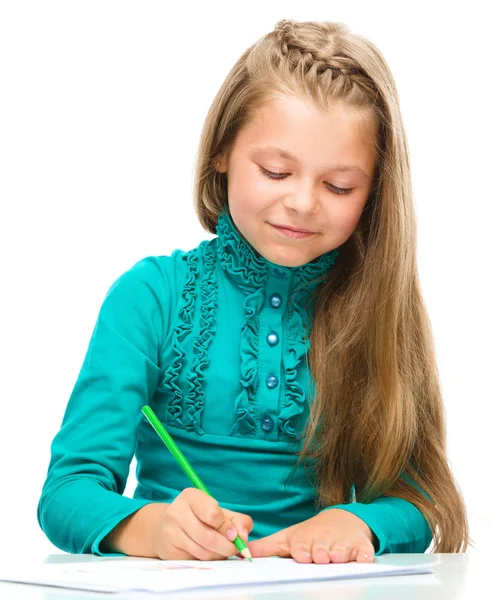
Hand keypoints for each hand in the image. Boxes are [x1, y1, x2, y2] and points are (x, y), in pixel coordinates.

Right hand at [152, 488, 252, 559]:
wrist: (170, 526)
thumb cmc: (201, 517)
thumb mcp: (221, 512)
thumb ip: (238, 521)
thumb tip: (243, 536)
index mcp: (191, 496)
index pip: (212, 513)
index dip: (227, 527)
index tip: (234, 534)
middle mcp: (177, 511)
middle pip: (207, 536)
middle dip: (226, 547)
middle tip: (234, 549)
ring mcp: (170, 532)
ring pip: (202, 551)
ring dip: (218, 555)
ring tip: (223, 551)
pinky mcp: (169, 551)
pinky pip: (195, 561)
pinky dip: (207, 561)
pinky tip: (209, 554)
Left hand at [248, 508, 375, 563]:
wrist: (342, 520)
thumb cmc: (311, 534)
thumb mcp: (288, 538)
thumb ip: (266, 546)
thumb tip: (241, 551)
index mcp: (306, 539)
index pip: (303, 546)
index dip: (303, 550)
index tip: (303, 555)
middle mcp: (324, 541)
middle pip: (322, 551)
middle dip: (321, 554)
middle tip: (321, 556)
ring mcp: (343, 544)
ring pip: (341, 552)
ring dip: (340, 555)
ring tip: (337, 557)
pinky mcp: (361, 547)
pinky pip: (364, 552)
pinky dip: (364, 555)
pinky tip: (363, 558)